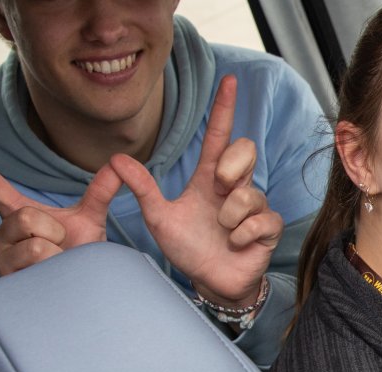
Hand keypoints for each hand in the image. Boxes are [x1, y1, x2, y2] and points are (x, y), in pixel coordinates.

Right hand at [0, 134, 120, 275]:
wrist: (82, 288)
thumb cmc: (80, 254)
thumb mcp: (91, 219)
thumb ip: (101, 191)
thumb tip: (118, 163)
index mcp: (16, 213)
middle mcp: (1, 235)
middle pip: (25, 218)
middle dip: (54, 230)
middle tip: (60, 245)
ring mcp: (1, 260)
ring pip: (32, 245)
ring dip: (56, 254)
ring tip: (55, 263)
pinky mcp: (5, 285)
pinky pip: (35, 268)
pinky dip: (53, 271)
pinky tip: (50, 279)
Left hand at [109, 75, 281, 306]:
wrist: (209, 280)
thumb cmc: (187, 247)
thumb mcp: (159, 217)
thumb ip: (142, 189)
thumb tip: (115, 160)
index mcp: (208, 178)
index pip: (219, 136)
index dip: (224, 108)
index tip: (229, 80)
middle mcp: (233, 187)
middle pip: (245, 150)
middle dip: (232, 164)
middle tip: (218, 187)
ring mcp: (253, 207)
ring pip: (249, 192)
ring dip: (229, 214)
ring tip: (221, 230)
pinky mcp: (266, 229)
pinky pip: (260, 220)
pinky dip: (242, 233)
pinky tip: (235, 243)